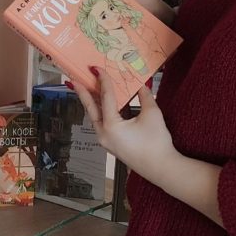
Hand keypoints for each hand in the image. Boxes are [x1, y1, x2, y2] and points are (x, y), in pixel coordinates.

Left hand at [65, 68, 177, 187]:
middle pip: (91, 108)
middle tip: (73, 79)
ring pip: (95, 117)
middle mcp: (104, 134)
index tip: (97, 67)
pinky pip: (102, 124)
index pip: (105, 97)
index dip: (103, 80)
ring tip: (86, 88)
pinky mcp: (112, 144)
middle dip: (82, 92)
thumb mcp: (152, 114)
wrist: (162, 168)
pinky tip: (103, 103)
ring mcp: (106, 141)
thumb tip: (141, 83)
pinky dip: (101, 112)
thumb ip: (144, 95)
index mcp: (111, 126)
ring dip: (91, 102)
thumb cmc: (157, 144)